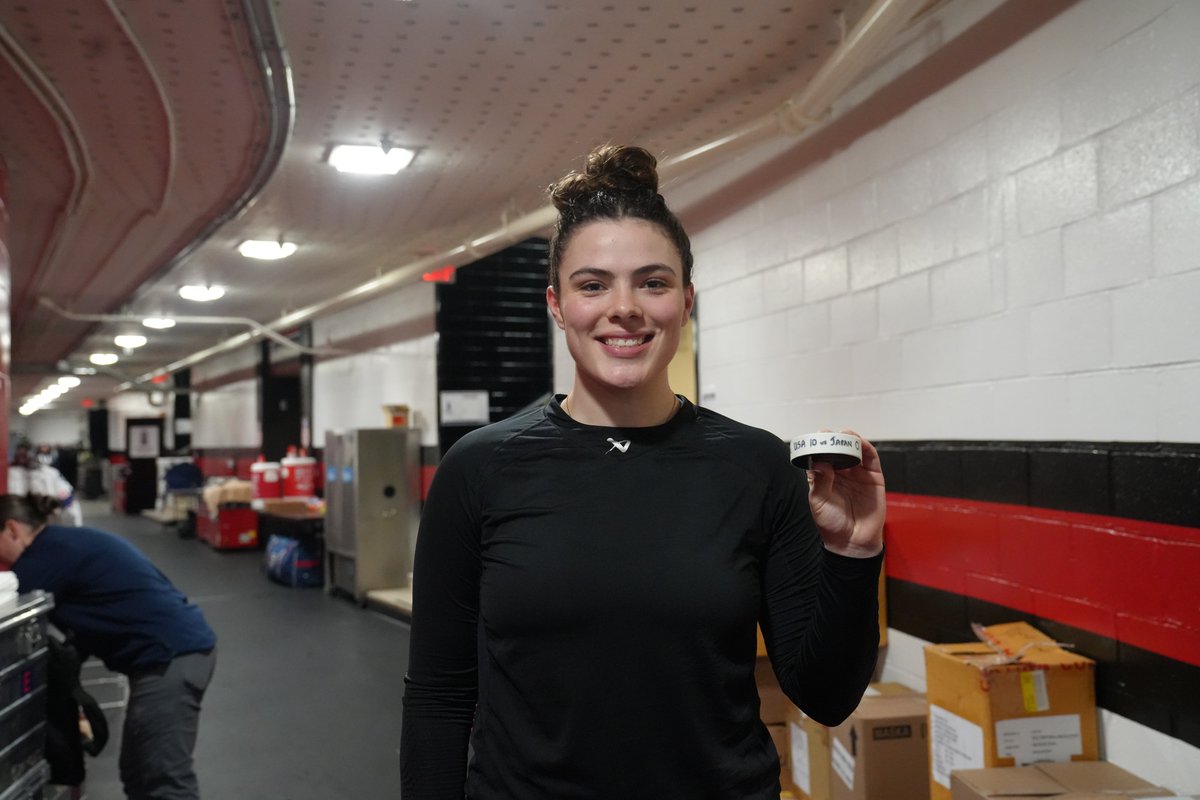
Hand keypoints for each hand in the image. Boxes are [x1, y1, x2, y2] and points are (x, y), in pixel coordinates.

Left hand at [807, 429, 884, 557]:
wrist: (852, 542)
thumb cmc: (832, 523)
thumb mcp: (819, 503)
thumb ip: (819, 482)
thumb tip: (820, 461)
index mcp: (823, 476)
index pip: (820, 455)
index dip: (817, 445)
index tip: (815, 438)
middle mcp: (840, 472)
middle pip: (837, 449)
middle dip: (833, 439)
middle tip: (828, 434)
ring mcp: (857, 473)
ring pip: (854, 450)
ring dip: (850, 439)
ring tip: (845, 435)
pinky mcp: (873, 477)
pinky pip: (871, 458)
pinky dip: (866, 447)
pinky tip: (860, 443)